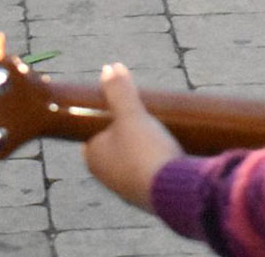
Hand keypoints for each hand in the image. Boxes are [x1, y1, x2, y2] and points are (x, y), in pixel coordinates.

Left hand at [84, 63, 183, 212]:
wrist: (174, 192)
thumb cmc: (144, 152)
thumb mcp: (131, 115)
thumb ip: (119, 91)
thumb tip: (109, 67)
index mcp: (93, 157)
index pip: (91, 132)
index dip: (103, 118)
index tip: (117, 105)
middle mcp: (105, 176)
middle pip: (112, 145)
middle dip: (125, 131)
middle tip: (141, 114)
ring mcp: (127, 188)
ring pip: (131, 160)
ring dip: (142, 147)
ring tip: (158, 130)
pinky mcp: (148, 196)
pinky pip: (148, 173)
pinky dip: (154, 162)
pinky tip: (168, 152)